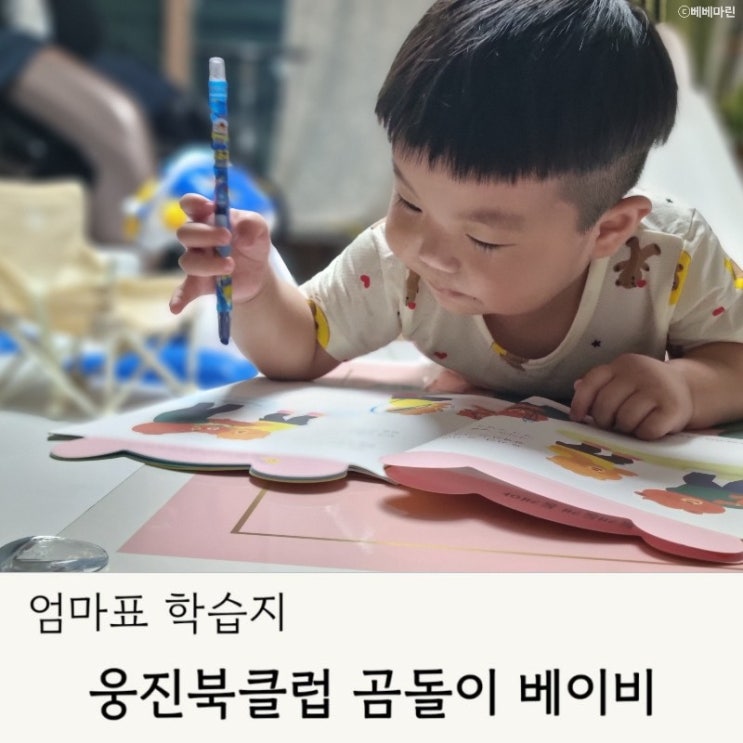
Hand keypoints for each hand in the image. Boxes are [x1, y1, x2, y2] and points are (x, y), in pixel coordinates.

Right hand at [169, 193, 272, 314]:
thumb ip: (252, 224)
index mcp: (208, 218)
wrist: (258, 273)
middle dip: (205, 235)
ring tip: (230, 266)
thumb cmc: (252, 243)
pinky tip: (176, 307)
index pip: (190, 205)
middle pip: (186, 233)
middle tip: (227, 238)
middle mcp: (197, 239)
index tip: (207, 207)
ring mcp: (197, 261)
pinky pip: (185, 290)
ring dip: (208, 264)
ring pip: (188, 261)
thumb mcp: (259, 229)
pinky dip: (179, 298)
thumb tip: (240, 234)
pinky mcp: (200, 283)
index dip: (193, 203)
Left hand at [570, 353, 692, 439]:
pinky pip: (647, 430)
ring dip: (625, 428)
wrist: (689, 387)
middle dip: (604, 420)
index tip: (577, 418)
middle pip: (606, 404)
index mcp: (622, 364)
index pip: (592, 381)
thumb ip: (600, 385)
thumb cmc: (646, 388)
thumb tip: (576, 386)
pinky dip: (644, 434)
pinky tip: (649, 427)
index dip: (580, 402)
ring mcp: (658, 388)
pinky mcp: (674, 407)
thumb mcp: (622, 380)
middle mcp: (640, 372)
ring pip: (625, 419)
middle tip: (612, 424)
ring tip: (633, 424)